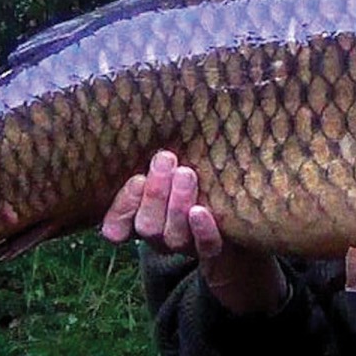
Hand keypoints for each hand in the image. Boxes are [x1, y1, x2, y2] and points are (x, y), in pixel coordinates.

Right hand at [100, 150, 288, 315]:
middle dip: (155, 193)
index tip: (136, 178)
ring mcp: (186, 246)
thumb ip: (158, 154)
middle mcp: (160, 235)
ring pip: (173, 235)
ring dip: (176, 203)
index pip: (116, 223)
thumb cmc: (196, 173)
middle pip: (147, 225)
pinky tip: (200, 210)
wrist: (239, 221)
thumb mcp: (171, 165)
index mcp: (141, 216)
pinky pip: (205, 246)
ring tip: (186, 174)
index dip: (124, 205)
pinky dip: (201, 230)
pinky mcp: (213, 250)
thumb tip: (143, 104)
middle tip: (166, 159)